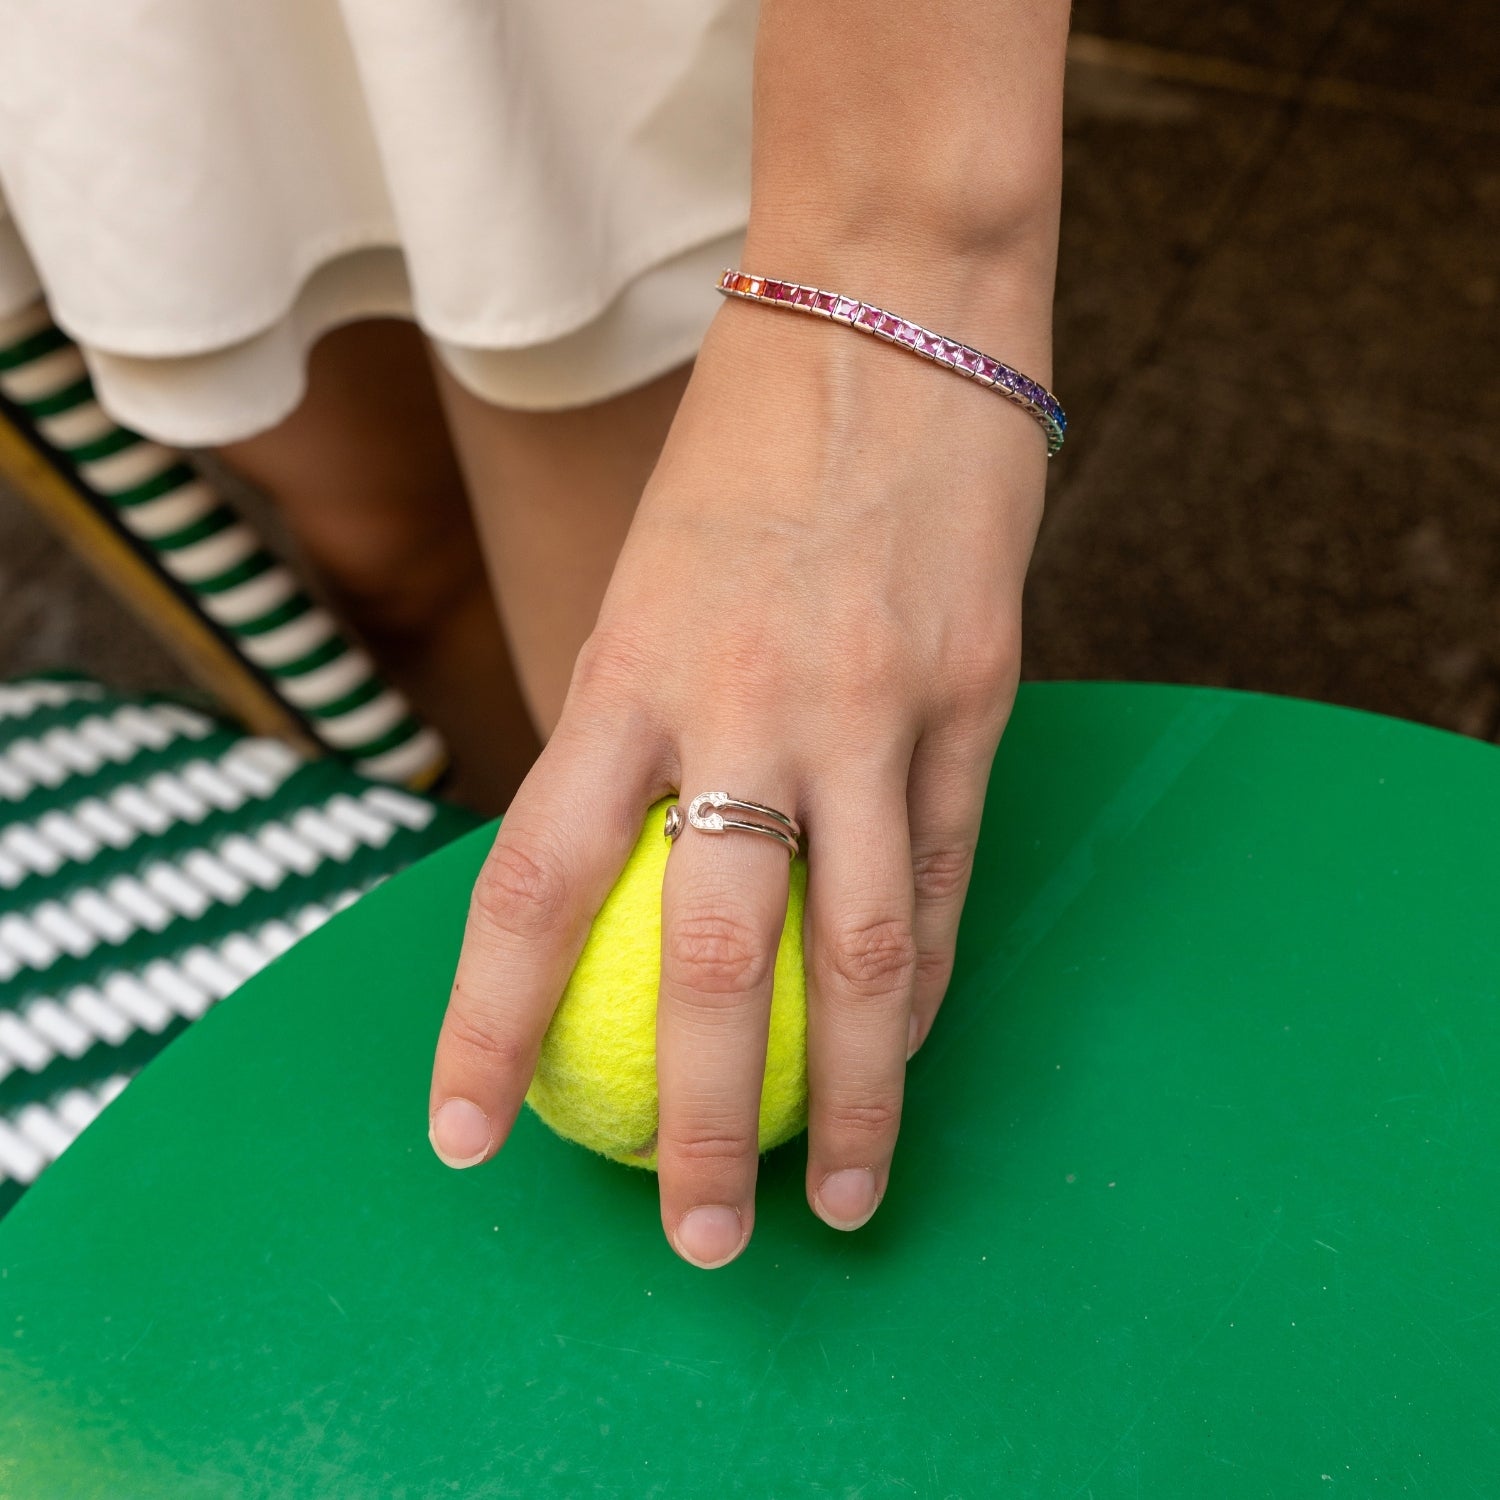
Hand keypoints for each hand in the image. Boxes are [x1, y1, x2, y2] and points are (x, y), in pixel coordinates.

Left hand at [428, 287, 1048, 1266]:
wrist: (889, 320)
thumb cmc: (742, 462)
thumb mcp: (642, 588)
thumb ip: (632, 728)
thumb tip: (618, 865)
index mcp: (624, 673)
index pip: (529, 886)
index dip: (484, 1026)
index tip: (465, 1137)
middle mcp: (743, 706)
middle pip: (705, 959)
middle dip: (693, 1122)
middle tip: (699, 1241)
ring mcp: (871, 709)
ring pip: (862, 950)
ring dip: (854, 1095)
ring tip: (844, 1195)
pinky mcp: (976, 700)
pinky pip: (947, 877)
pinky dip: (924, 982)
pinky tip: (908, 1052)